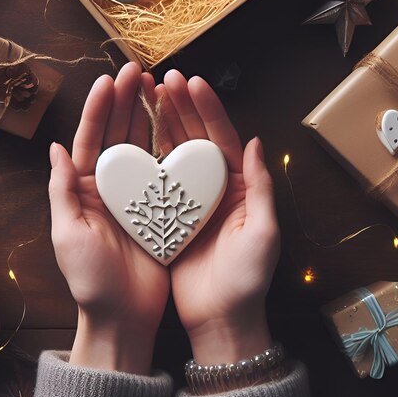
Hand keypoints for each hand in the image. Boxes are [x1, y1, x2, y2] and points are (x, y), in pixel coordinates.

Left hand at [48, 62, 168, 374]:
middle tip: (137, 72)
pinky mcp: (159, 208)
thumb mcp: (67, 234)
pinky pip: (163, 171)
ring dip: (146, 116)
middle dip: (125, 102)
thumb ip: (61, 190)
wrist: (123, 317)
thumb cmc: (91, 280)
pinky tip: (176, 124)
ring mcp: (135, 196)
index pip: (89, 140)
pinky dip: (168, 146)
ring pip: (141, 146)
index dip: (98, 109)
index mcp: (84, 190)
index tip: (108, 81)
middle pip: (116, 135)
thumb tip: (54, 147)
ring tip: (156, 87)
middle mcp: (109, 187)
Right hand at [156, 71, 279, 364]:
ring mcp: (188, 198)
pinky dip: (147, 154)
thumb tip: (256, 143)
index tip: (192, 82)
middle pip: (196, 137)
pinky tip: (134, 134)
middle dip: (181, 106)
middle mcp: (213, 186)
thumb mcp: (263, 233)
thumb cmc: (246, 278)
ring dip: (162, 122)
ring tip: (147, 94)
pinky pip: (156, 177)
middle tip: (164, 78)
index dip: (207, 109)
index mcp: (238, 186)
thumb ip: (260, 187)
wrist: (220, 318)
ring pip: (174, 151)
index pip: (222, 138)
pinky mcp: (168, 214)